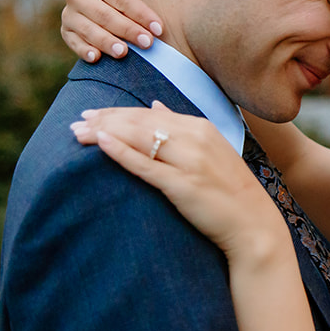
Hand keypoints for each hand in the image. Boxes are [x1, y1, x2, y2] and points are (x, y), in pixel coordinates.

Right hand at [62, 0, 161, 61]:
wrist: (108, 0)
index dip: (141, 13)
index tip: (159, 28)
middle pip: (105, 15)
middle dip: (128, 30)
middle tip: (147, 43)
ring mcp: (69, 13)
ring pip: (90, 30)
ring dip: (107, 42)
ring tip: (124, 53)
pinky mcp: (66, 30)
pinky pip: (73, 42)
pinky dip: (83, 50)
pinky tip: (97, 58)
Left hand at [70, 103, 286, 260]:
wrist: (253, 224)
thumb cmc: (229, 191)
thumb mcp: (210, 150)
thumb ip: (181, 127)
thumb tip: (155, 106)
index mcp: (200, 127)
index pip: (149, 114)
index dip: (117, 112)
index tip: (91, 114)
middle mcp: (195, 138)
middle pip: (140, 122)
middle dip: (104, 120)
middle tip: (76, 121)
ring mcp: (189, 161)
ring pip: (139, 138)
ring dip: (104, 132)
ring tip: (77, 132)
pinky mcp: (183, 184)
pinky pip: (146, 164)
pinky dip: (121, 151)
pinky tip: (100, 143)